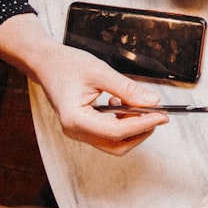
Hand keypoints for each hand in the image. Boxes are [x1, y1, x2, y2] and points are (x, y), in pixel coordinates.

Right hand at [0, 13, 166, 155]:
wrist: (46, 63)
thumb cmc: (66, 65)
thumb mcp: (100, 72)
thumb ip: (127, 89)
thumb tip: (152, 102)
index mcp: (75, 119)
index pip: (116, 131)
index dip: (143, 124)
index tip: (162, 115)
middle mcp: (75, 131)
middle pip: (117, 144)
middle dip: (140, 131)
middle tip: (157, 113)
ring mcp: (79, 132)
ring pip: (114, 142)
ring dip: (132, 128)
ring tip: (138, 106)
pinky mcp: (84, 128)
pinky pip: (108, 134)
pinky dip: (123, 124)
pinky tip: (123, 106)